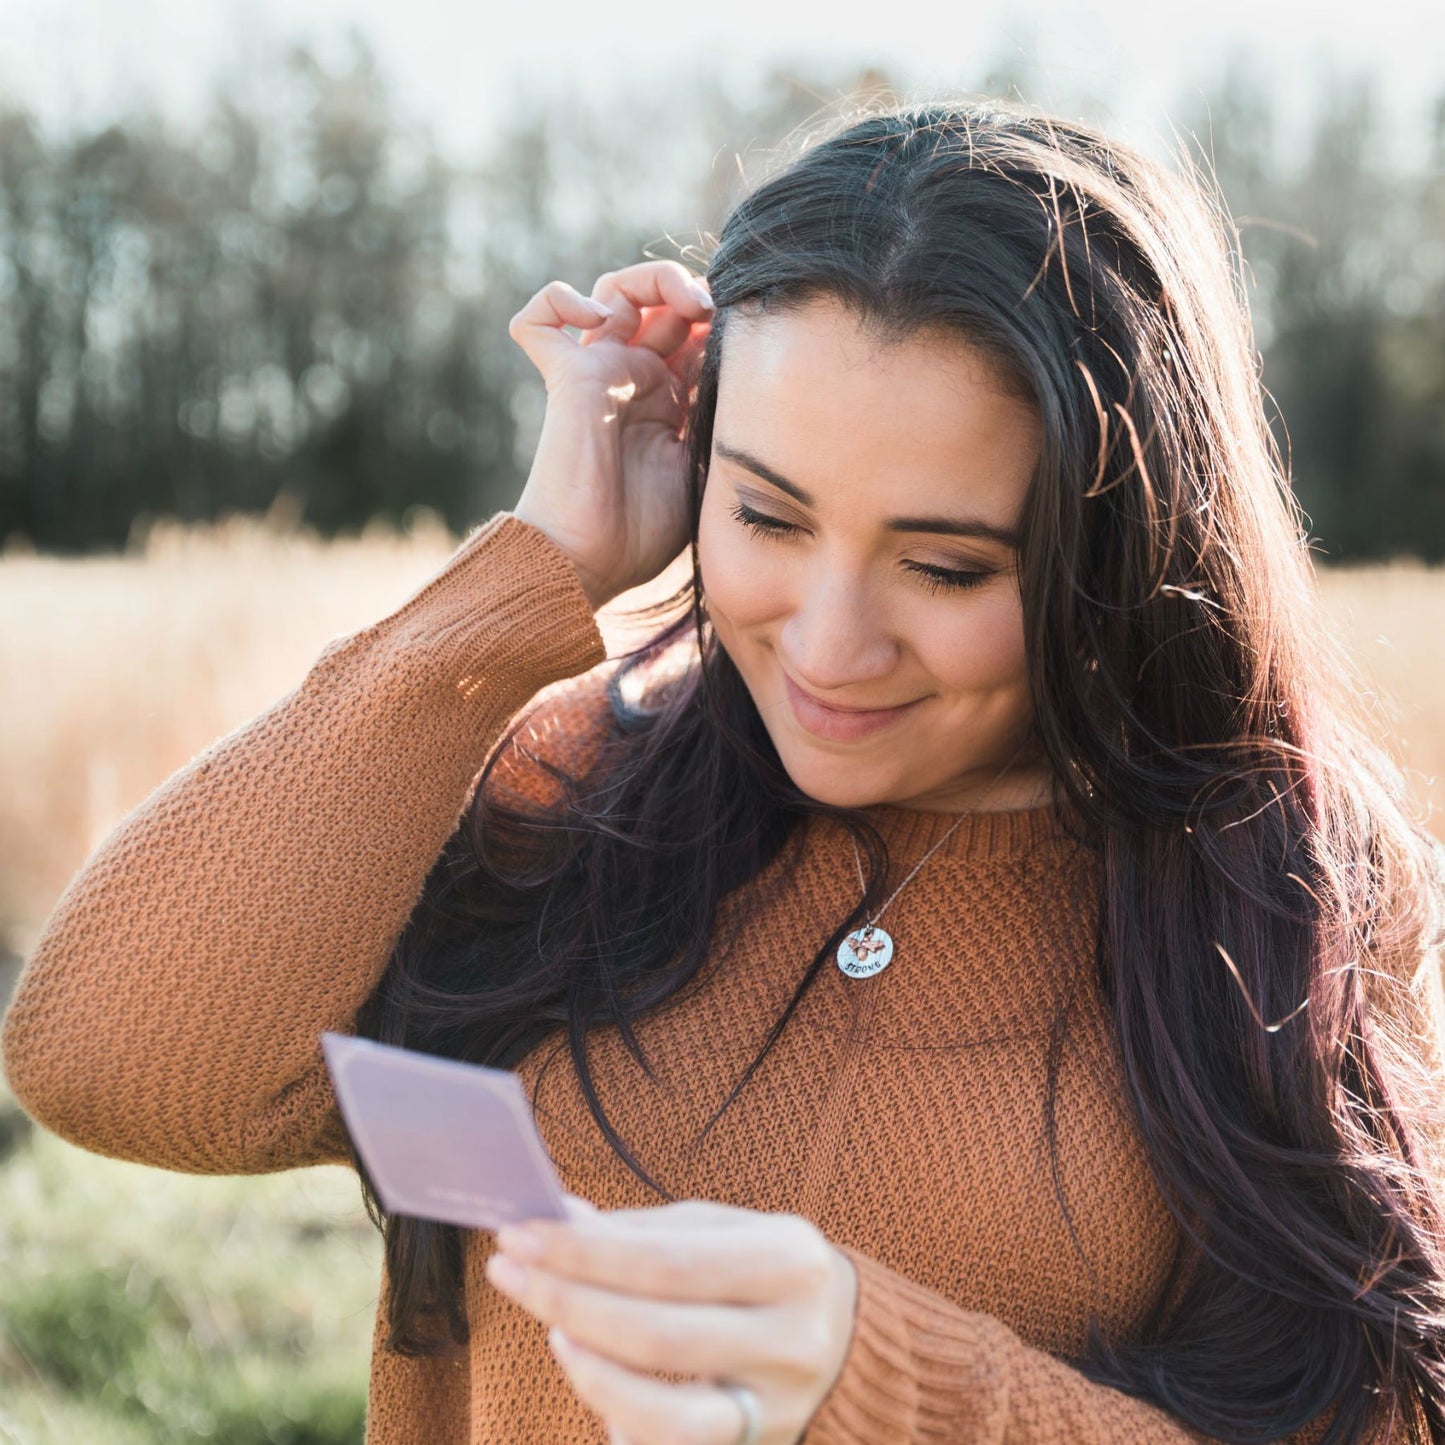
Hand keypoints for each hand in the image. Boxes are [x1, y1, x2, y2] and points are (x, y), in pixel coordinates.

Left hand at [485, 1195, 858, 1444]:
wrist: (845, 1337)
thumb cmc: (763, 1269)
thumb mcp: (722, 1228)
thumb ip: (643, 1227)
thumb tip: (556, 1218)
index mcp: (789, 1259)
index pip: (666, 1259)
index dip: (584, 1252)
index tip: (522, 1233)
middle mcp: (792, 1336)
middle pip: (657, 1330)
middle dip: (569, 1300)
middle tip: (510, 1270)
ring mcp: (777, 1405)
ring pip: (664, 1408)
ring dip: (587, 1365)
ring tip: (547, 1323)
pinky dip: (616, 1410)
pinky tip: (582, 1365)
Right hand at [508, 260, 713, 610]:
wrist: (589, 562)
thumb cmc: (643, 535)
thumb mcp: (703, 470)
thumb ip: (720, 424)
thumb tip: (759, 391)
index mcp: (667, 399)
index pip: (694, 333)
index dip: (720, 320)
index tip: (747, 332)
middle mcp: (631, 378)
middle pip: (658, 301)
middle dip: (692, 292)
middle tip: (715, 310)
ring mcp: (597, 373)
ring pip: (610, 290)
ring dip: (649, 279)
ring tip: (683, 301)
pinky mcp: (563, 377)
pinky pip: (537, 319)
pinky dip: (560, 301)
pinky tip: (595, 318)